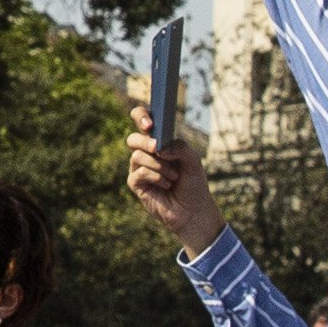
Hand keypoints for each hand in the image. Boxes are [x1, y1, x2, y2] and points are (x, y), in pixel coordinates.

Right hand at [122, 78, 221, 254]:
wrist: (193, 210)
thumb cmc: (193, 183)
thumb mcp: (193, 161)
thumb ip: (180, 147)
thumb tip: (160, 147)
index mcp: (159, 142)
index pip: (143, 121)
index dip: (141, 116)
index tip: (149, 123)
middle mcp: (146, 153)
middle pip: (133, 138)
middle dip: (145, 141)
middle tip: (157, 148)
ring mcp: (139, 168)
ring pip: (137, 155)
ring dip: (159, 165)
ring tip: (173, 177)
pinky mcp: (136, 183)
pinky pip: (139, 172)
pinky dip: (156, 177)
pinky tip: (166, 185)